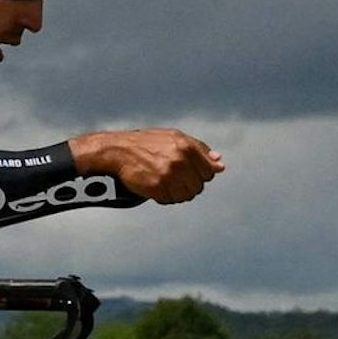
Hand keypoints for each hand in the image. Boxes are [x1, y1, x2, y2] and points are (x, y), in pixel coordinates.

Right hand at [72, 129, 224, 203]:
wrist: (118, 151)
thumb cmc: (146, 143)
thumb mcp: (175, 138)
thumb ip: (200, 150)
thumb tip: (219, 164)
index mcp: (187, 146)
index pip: (209, 172)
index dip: (198, 175)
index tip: (185, 173)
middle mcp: (180, 160)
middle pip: (199, 186)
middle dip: (188, 185)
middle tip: (172, 178)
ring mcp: (169, 175)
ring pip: (186, 196)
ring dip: (177, 193)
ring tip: (164, 183)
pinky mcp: (157, 187)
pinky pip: (171, 200)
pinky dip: (165, 198)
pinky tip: (155, 187)